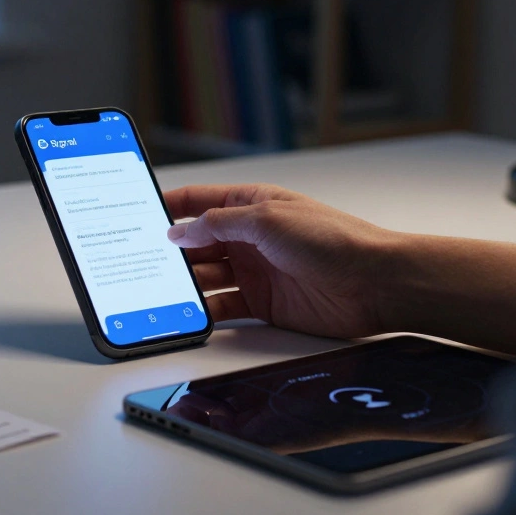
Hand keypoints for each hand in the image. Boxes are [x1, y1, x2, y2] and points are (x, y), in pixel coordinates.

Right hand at [165, 184, 397, 339]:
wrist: (375, 283)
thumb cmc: (333, 240)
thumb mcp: (267, 219)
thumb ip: (219, 224)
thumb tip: (181, 230)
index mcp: (251, 205)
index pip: (199, 201)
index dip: (169, 206)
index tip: (140, 213)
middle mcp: (250, 237)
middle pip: (197, 243)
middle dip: (171, 251)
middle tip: (142, 261)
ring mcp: (255, 270)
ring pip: (206, 276)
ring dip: (185, 282)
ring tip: (159, 289)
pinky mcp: (263, 303)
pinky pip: (223, 307)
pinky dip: (204, 310)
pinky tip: (189, 313)